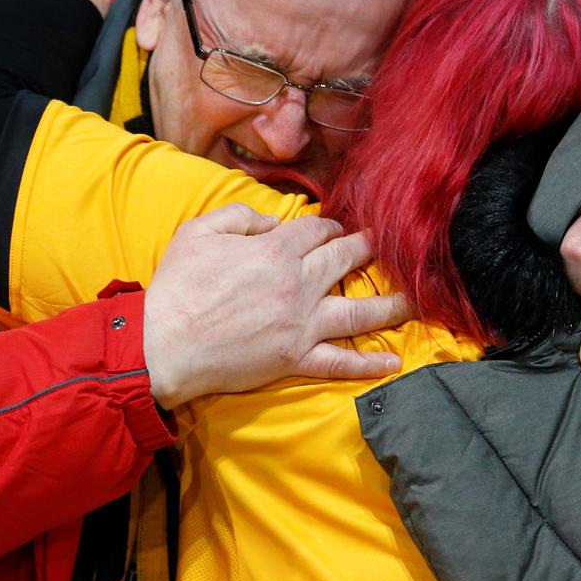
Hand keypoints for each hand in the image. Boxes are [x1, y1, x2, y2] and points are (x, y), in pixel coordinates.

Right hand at [143, 204, 411, 407]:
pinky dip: (368, 365)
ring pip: (358, 311)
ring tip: (417, 299)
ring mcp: (302, 324)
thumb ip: (240, 215)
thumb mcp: (199, 231)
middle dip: (370, 250)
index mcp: (276, 250)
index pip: (316, 230)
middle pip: (346, 260)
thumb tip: (272, 219)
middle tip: (390, 246)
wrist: (164, 344)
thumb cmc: (177, 287)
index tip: (337, 227)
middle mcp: (298, 284)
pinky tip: (393, 362)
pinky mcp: (296, 358)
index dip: (330, 225)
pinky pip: (340, 362)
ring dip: (391, 304)